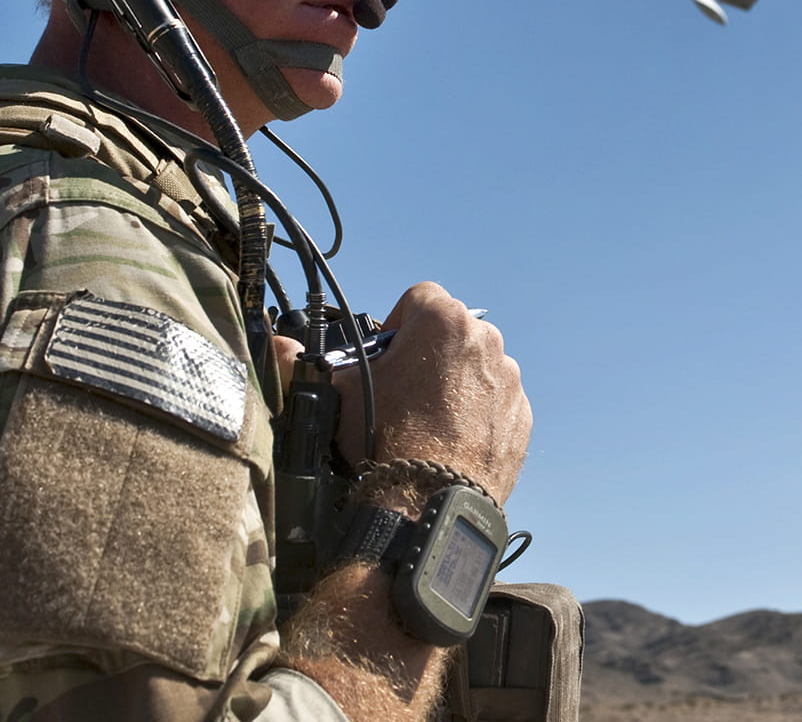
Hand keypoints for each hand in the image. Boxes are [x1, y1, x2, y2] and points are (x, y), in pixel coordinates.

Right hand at [333, 282, 530, 502]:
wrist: (428, 503)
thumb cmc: (385, 441)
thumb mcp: (339, 393)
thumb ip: (313, 362)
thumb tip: (280, 348)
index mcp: (444, 321)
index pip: (418, 297)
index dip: (396, 324)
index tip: (386, 354)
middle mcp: (486, 340)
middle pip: (450, 332)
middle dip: (427, 353)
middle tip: (402, 389)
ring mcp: (508, 380)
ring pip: (475, 367)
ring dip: (454, 382)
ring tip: (427, 420)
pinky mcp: (521, 415)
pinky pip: (495, 402)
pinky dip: (477, 413)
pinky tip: (451, 440)